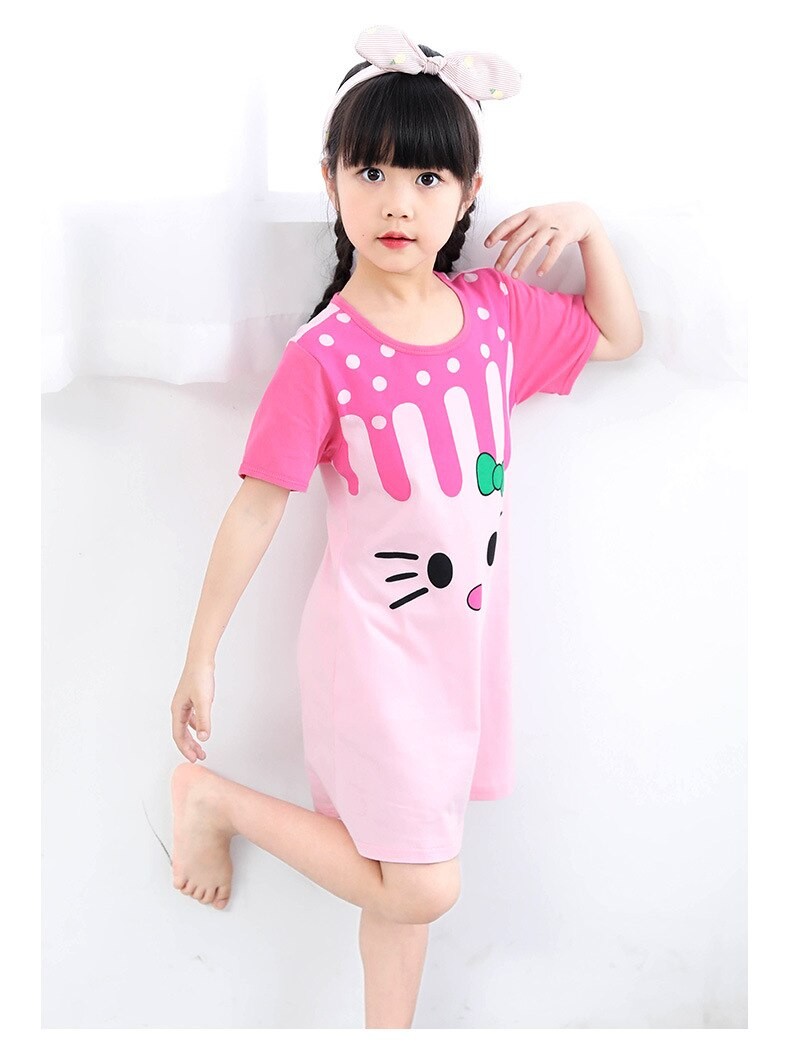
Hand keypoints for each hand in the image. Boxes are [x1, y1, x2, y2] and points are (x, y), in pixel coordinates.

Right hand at [171, 661, 214, 761]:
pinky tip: (201, 729)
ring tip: (201, 748)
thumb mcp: (204, 701)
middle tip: (199, 757)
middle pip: (181, 733)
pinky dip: (195, 726)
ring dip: (193, 738)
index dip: (186, 749)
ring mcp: (184, 703)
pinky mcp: (190, 698)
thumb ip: (204, 720)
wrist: (201, 659)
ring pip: (186, 726)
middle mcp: (178, 708)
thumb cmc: (199, 677)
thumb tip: (203, 738)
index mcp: (177, 710)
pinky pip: (190, 717)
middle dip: (189, 746)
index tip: (194, 758)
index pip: (179, 735)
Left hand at [484, 201, 598, 278]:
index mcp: (529, 213)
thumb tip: (500, 237)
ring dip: (522, 263)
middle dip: (505, 255)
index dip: (496, 234)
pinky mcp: (564, 236)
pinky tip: (538, 273)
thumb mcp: (535, 216)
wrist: (581, 214)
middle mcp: (538, 219)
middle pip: (517, 239)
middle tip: (498, 268)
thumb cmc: (554, 217)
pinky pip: (552, 253)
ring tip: (515, 276)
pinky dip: (545, 264)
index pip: (508, 223)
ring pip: (532, 248)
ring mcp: (551, 227)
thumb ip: (518, 226)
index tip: (486, 245)